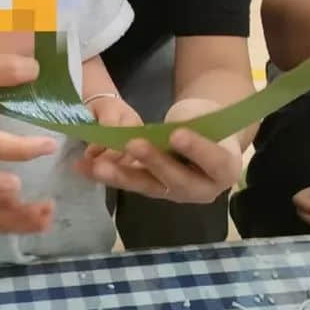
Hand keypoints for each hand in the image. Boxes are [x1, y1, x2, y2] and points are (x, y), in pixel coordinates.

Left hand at [79, 96, 242, 203]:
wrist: (202, 132)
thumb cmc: (208, 121)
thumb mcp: (205, 118)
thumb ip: (193, 127)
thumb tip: (169, 132)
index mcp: (225, 169)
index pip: (213, 161)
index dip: (196, 149)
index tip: (176, 135)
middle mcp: (201, 189)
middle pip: (178, 180)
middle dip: (153, 162)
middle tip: (133, 144)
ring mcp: (174, 192)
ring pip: (149, 186)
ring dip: (121, 175)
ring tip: (98, 166)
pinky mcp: (152, 189)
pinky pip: (131, 182)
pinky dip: (107, 175)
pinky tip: (84, 169)